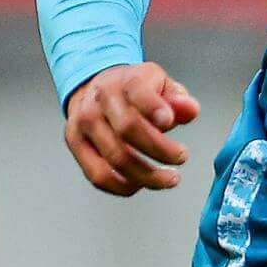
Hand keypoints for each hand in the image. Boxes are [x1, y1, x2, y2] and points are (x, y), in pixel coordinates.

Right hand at [63, 62, 201, 194]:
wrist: (96, 87)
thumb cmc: (133, 90)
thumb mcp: (161, 84)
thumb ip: (178, 99)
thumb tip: (190, 109)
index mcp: (125, 80)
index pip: (137, 91)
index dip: (153, 107)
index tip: (169, 121)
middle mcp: (100, 100)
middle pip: (127, 130)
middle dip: (160, 150)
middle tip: (181, 157)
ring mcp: (84, 123)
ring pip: (115, 157)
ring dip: (147, 175)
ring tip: (169, 178)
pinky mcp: (76, 144)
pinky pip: (98, 175)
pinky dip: (123, 186)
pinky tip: (141, 183)